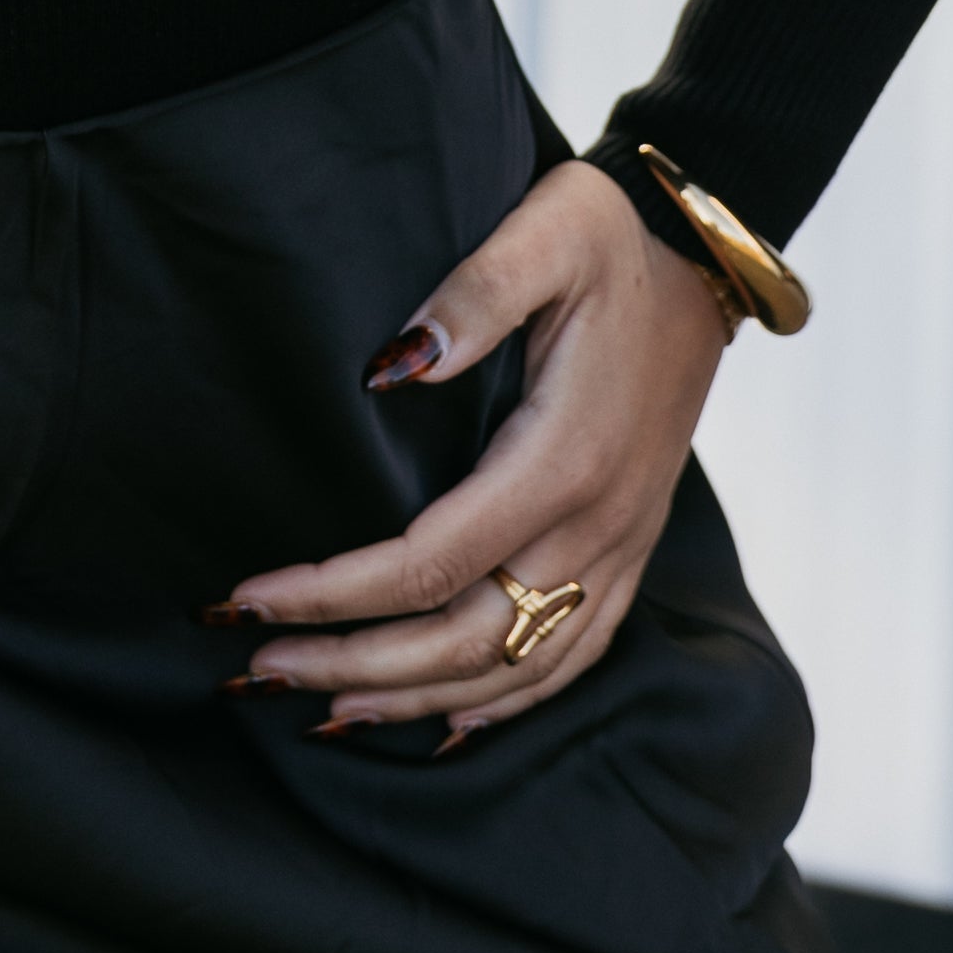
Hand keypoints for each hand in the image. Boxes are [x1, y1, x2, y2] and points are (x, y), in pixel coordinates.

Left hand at [217, 159, 733, 750]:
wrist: (704, 254)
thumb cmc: (611, 237)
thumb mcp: (547, 233)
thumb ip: (474, 292)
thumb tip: (393, 364)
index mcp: (562, 459)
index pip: (427, 564)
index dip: (331, 593)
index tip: (248, 598)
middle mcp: (597, 525)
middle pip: (462, 640)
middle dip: (353, 666)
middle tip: (259, 670)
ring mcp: (621, 548)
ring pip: (514, 668)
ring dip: (415, 699)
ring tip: (324, 709)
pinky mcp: (632, 550)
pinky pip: (570, 658)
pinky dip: (504, 702)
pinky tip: (448, 719)